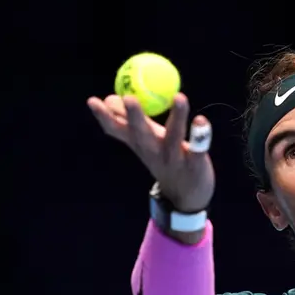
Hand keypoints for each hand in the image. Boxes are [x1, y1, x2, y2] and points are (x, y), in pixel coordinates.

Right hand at [87, 93, 214, 212]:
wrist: (185, 198)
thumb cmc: (164, 161)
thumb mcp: (143, 144)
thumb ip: (127, 123)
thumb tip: (108, 99)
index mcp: (140, 144)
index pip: (118, 131)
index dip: (105, 117)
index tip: (93, 101)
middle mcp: (154, 151)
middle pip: (142, 133)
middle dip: (134, 117)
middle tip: (128, 98)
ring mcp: (175, 158)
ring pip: (174, 137)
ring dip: (177, 117)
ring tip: (180, 97)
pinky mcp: (195, 164)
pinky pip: (198, 150)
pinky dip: (201, 135)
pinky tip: (202, 121)